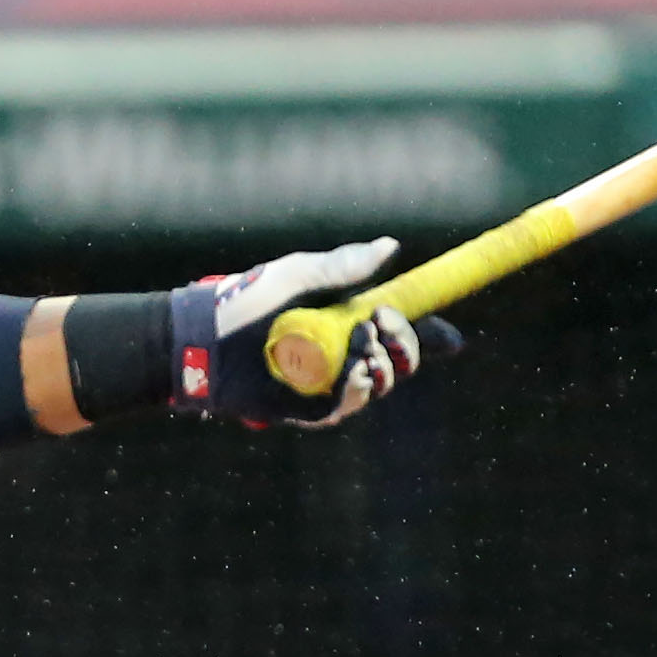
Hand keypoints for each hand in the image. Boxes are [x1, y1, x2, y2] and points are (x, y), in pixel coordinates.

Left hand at [172, 237, 431, 428]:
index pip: (400, 330)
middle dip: (405, 344)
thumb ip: (343, 265)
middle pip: (398, 360)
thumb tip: (391, 247)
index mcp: (347, 318)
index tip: (454, 341)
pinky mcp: (307, 408)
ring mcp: (327, 382)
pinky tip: (358, 375)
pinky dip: (359, 393)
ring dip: (384, 367)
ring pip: (378, 385)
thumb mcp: (298, 274)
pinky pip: (346, 407)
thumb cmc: (245, 301)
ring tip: (364, 349)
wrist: (202, 337)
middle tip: (383, 323)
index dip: (430, 336)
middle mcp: (343, 351)